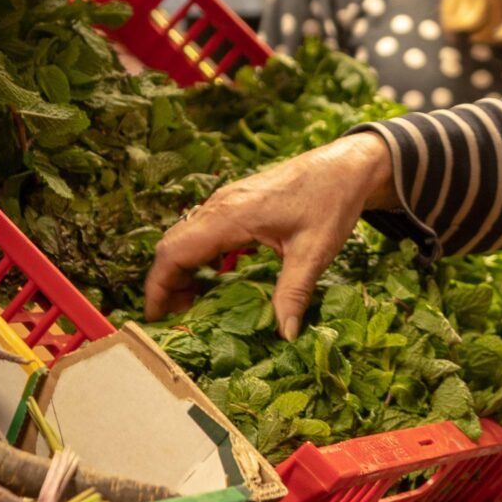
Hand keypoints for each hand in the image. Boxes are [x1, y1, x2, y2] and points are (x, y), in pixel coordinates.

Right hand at [143, 134, 398, 330]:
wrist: (346, 166)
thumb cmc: (331, 201)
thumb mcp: (314, 252)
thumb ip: (294, 294)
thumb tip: (285, 335)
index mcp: (230, 215)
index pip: (174, 253)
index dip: (158, 287)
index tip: (155, 318)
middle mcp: (220, 205)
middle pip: (172, 246)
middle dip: (166, 284)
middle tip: (178, 319)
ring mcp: (226, 200)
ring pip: (185, 237)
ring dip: (182, 270)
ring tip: (194, 305)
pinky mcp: (236, 201)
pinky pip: (202, 231)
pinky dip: (198, 257)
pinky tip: (216, 279)